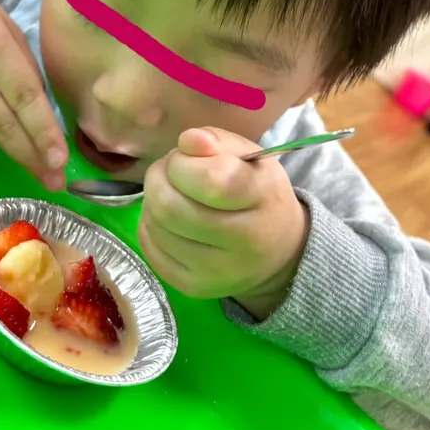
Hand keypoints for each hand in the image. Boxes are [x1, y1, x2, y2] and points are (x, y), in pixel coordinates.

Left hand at [138, 127, 308, 319]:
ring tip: (171, 193)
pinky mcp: (195, 288)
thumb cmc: (259, 195)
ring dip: (153, 200)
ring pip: (157, 226)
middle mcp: (246, 243)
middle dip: (159, 178)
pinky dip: (151, 226)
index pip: (210, 180)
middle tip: (170, 170)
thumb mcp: (251, 158)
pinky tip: (168, 219)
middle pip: (171, 206)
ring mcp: (218, 272)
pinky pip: (151, 249)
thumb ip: (218, 141)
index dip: (184, 162)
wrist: (278, 252)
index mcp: (264, 199)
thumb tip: (188, 141)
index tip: (186, 155)